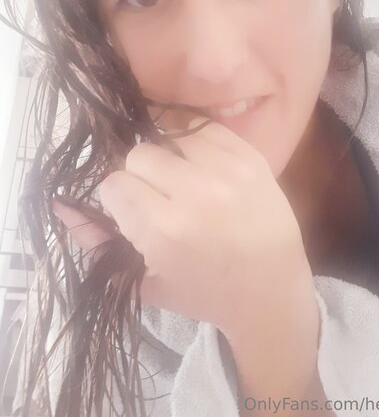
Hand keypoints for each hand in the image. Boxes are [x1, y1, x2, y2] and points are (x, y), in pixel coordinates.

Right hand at [53, 117, 312, 336]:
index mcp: (164, 230)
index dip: (119, 198)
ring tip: (187, 183)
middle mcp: (195, 194)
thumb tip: (61, 207)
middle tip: (161, 198)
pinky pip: (206, 129)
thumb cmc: (205, 294)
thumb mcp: (146, 280)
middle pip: (139, 154)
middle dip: (142, 176)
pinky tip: (205, 168)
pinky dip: (198, 145)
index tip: (135, 212)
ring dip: (171, 158)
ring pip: (170, 135)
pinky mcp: (252, 157)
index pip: (113, 184)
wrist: (272, 291)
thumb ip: (98, 243)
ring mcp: (228, 171)